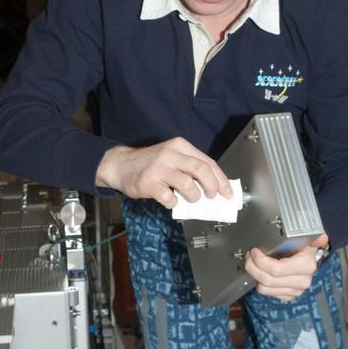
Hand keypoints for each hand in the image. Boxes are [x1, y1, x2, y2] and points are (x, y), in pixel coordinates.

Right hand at [96, 138, 232, 208]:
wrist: (120, 165)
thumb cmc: (149, 163)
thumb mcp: (171, 157)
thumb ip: (190, 168)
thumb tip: (213, 187)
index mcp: (180, 145)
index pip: (208, 162)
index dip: (221, 180)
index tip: (227, 192)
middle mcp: (170, 154)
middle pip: (202, 170)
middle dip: (212, 187)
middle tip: (211, 196)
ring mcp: (159, 168)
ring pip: (189, 185)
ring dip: (193, 197)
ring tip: (190, 198)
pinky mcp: (149, 183)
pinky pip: (170, 198)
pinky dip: (174, 203)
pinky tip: (170, 200)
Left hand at [244, 233, 329, 300]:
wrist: (309, 260)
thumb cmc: (304, 249)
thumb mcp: (307, 239)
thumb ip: (313, 237)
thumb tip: (323, 237)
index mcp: (306, 266)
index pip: (276, 269)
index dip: (260, 261)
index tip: (255, 251)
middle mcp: (302, 281)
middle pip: (267, 279)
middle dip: (253, 266)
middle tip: (250, 256)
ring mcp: (295, 291)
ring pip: (265, 288)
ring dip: (254, 274)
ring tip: (253, 263)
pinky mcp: (288, 296)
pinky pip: (267, 293)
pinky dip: (260, 282)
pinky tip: (262, 272)